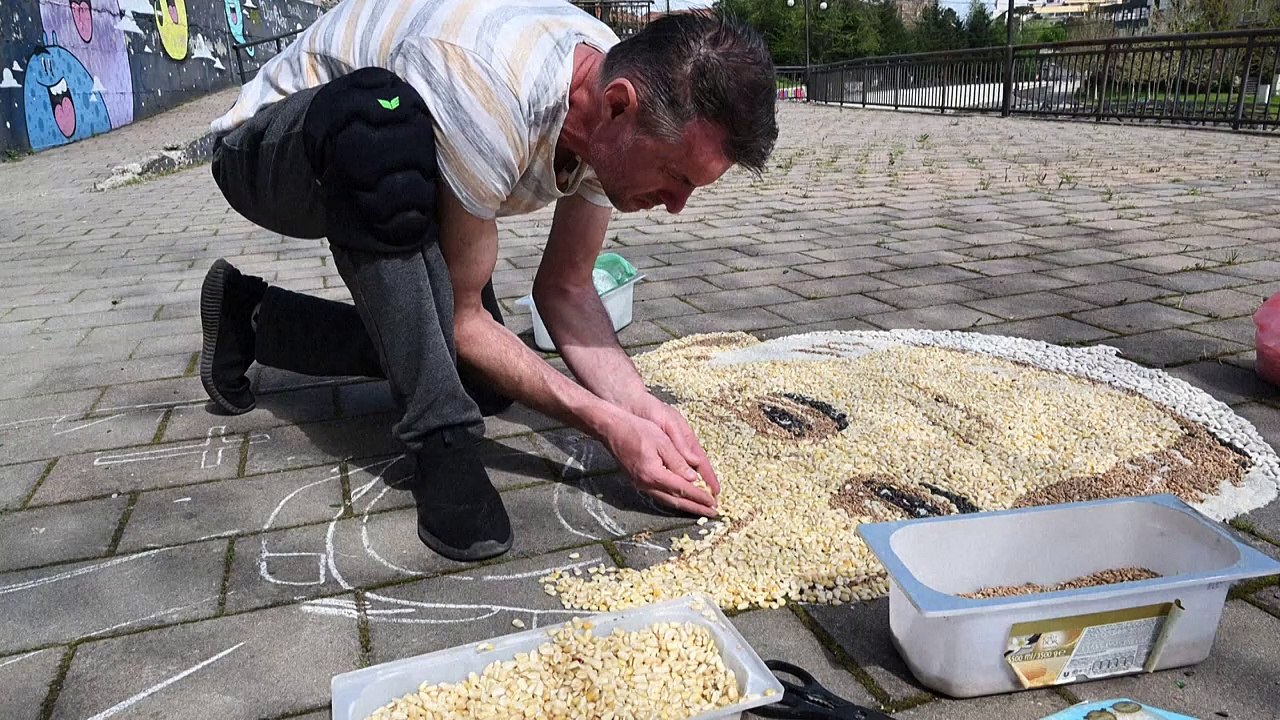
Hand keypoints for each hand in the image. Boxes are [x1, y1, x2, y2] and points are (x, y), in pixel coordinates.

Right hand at [600, 411, 718, 516]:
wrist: (611, 429)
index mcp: (654, 474)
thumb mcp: (662, 441)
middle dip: (695, 507)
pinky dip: (673, 500)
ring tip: (700, 509)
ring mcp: (640, 484)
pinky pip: (659, 495)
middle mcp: (646, 484)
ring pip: (667, 501)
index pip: (682, 489)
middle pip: (675, 501)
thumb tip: (692, 478)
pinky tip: (681, 500)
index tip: (713, 502)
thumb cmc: (637, 430)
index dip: (699, 496)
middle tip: (713, 513)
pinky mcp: (637, 482)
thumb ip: (678, 461)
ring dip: (685, 506)